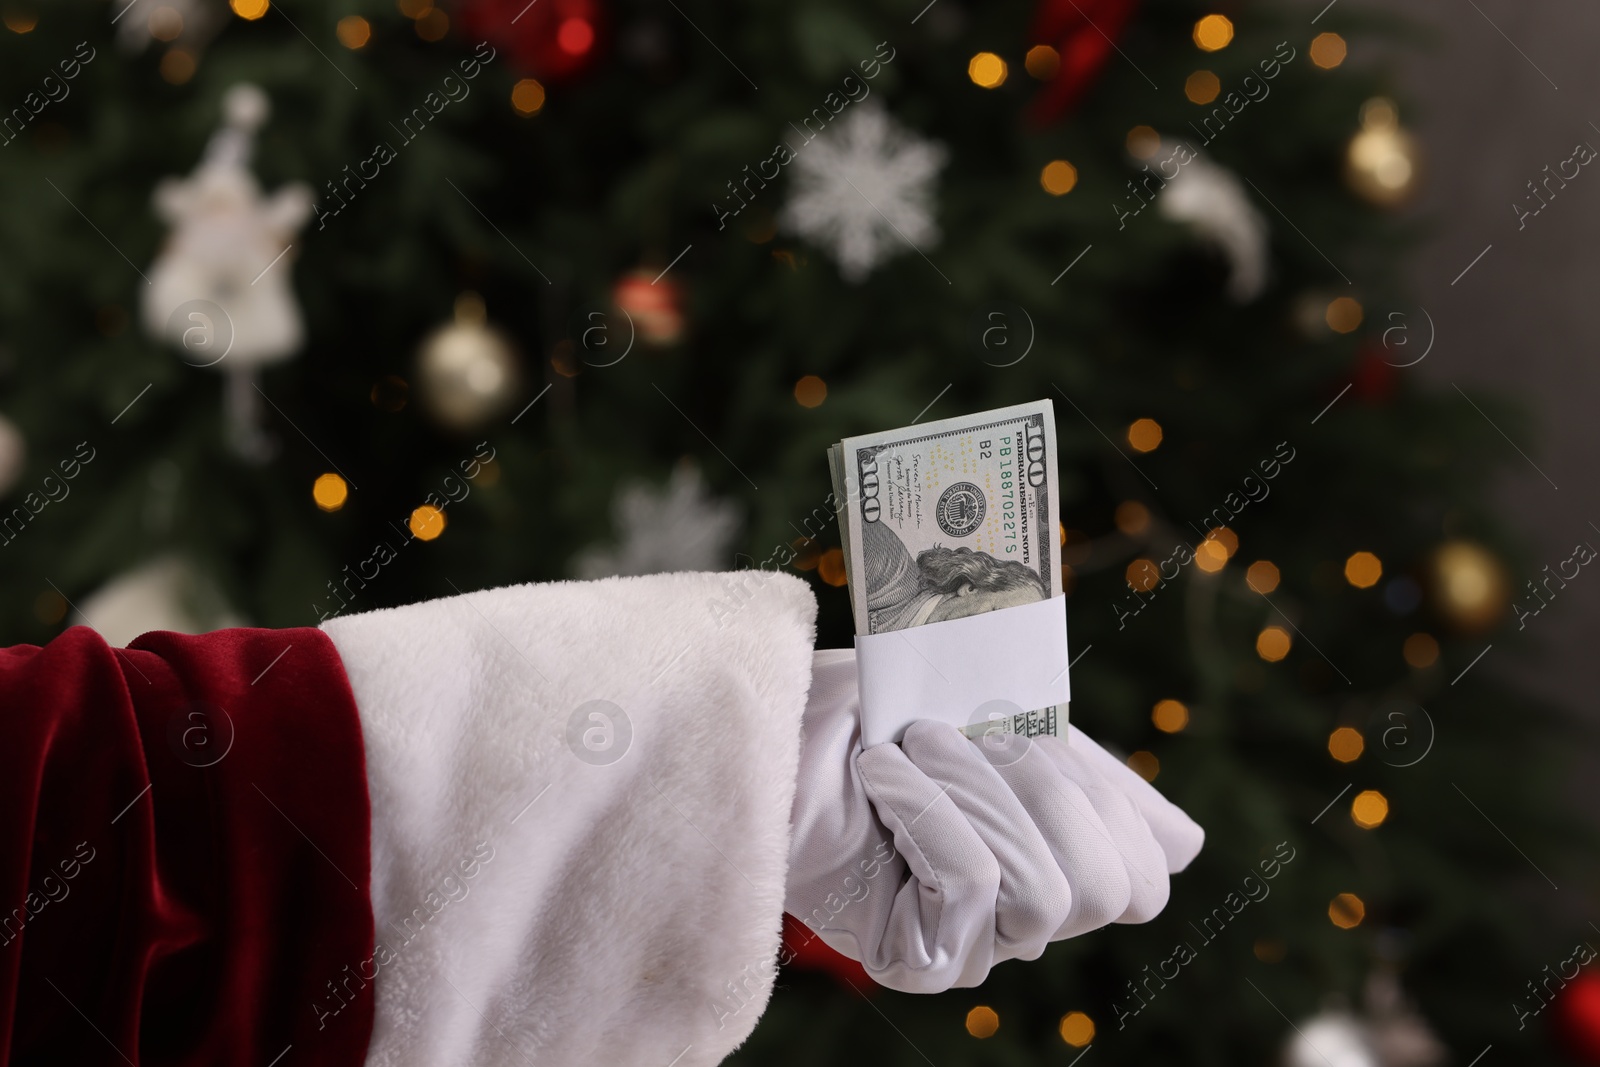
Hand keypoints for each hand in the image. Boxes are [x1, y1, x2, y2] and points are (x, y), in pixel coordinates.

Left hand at [785, 649, 1203, 993]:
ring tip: (916, 746)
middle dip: (1044, 789)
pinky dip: (931, 815)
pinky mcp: (918, 958)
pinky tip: (881, 777)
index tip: (1027, 730)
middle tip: (967, 731)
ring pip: (1049, 898)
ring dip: (979, 796)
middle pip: (1111, 890)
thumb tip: (1186, 846)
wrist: (778, 726)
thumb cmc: (876, 716)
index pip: (1144, 876)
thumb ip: (1088, 780)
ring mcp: (972, 945)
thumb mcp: (1002, 725)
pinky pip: (974, 893)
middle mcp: (1021, 918)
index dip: (1101, 800)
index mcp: (1051, 860)